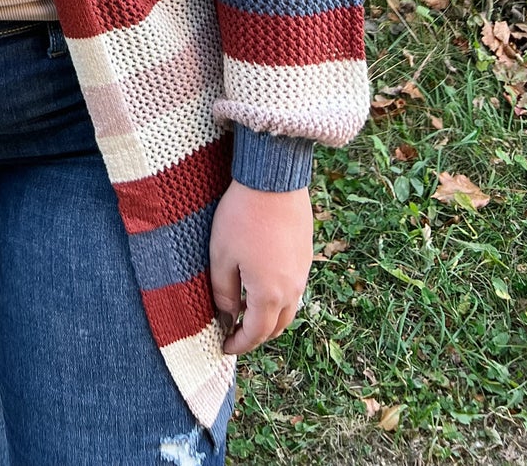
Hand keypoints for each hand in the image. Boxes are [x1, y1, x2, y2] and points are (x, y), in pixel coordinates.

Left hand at [209, 180, 313, 355]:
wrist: (273, 179)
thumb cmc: (242, 217)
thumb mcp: (221, 256)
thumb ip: (223, 291)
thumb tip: (227, 314)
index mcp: (269, 295)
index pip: (255, 334)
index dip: (239, 345)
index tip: (224, 347)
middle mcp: (292, 289)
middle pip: (276, 327)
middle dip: (256, 335)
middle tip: (235, 332)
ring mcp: (302, 272)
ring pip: (288, 309)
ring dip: (269, 317)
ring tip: (246, 310)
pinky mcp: (305, 255)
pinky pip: (294, 288)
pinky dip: (279, 298)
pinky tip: (261, 284)